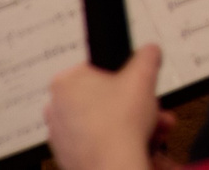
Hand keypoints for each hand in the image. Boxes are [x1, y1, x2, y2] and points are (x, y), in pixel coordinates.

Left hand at [44, 42, 167, 169]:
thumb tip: (149, 51)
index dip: (125, 78)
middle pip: (104, 98)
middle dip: (134, 103)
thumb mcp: (144, 75)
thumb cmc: (119, 123)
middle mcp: (56, 107)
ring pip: (102, 121)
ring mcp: (59, 134)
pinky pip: (96, 142)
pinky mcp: (67, 155)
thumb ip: (147, 55)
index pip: (98, 71)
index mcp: (66, 82)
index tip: (137, 86)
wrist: (112, 165)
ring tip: (152, 128)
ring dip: (130, 122)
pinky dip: (116, 141)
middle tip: (150, 108)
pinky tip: (138, 142)